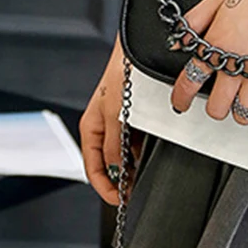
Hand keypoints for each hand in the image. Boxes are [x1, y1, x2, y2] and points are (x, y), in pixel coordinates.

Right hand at [79, 32, 144, 204]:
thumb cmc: (124, 72)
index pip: (93, 167)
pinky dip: (143, 153)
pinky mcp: (136, 116)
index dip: (105, 187)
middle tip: (137, 194)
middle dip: (122, 181)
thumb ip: (115, 145)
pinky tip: (155, 156)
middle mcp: (105, 126)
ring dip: (134, 168)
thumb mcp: (117, 112)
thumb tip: (116, 172)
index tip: (120, 201)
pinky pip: (137, 141)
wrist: (144, 46)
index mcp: (92, 126)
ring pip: (125, 154)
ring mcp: (121, 122)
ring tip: (147, 178)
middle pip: (110, 164)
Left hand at [170, 0, 247, 124]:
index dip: (181, 97)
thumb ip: (197, 18)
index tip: (180, 103)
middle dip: (216, 106)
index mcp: (217, 41)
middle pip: (217, 106)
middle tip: (221, 99)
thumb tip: (179, 39)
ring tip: (244, 104)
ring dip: (241, 112)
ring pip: (242, 113)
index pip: (190, 79)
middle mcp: (235, 62)